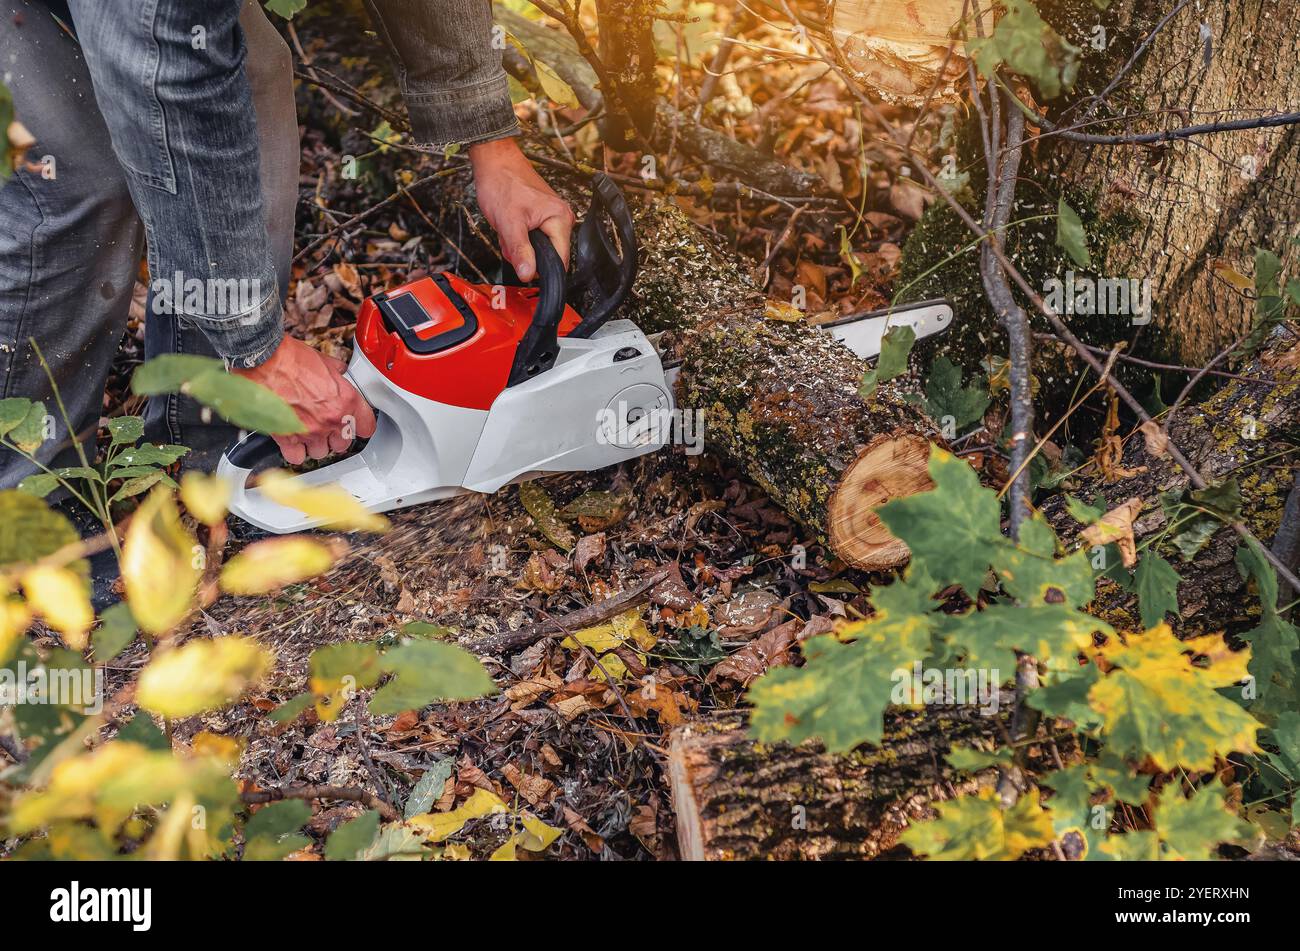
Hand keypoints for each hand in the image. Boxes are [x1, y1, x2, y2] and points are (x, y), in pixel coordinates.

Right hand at [233, 336, 376, 464]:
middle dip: (335, 436)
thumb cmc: (291, 358)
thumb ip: (338, 374)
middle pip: (343, 444)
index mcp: (346, 400)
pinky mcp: (288, 437)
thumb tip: (340, 373)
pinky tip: (293, 441)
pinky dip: (295, 452)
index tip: (356, 424)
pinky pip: (297, 457)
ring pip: (321, 452)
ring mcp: (310, 431)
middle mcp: (331, 420)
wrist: (264, 360)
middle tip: (326, 425)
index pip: (367, 426)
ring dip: (315, 444)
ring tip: (307, 431)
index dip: (361, 425)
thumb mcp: (325, 362)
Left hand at [469, 137, 575, 280]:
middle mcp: (561, 218)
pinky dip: (519, 238)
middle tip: (511, 239)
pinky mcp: (542, 217)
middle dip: (526, 255)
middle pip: (548, 256)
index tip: (525, 268)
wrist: (494, 162)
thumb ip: (520, 251)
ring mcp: (552, 217)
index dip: (541, 269)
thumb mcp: (509, 223)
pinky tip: (511, 227)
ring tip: (510, 229)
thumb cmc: (503, 183)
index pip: (560, 260)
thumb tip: (528, 274)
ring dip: (520, 246)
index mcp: (560, 219)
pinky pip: (533, 239)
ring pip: (538, 249)